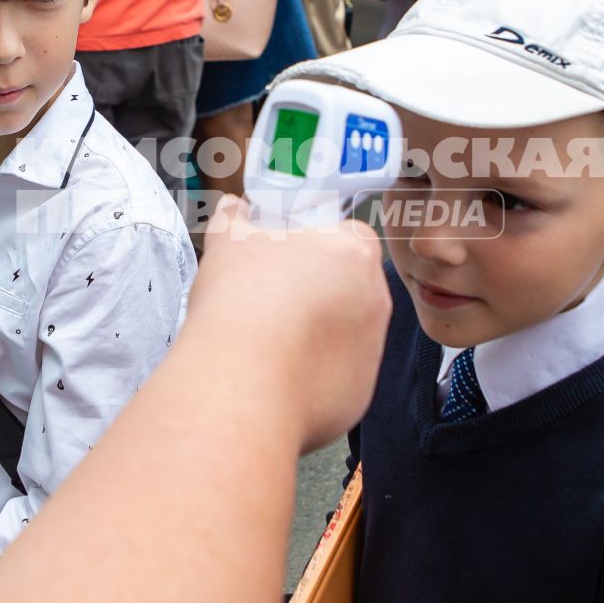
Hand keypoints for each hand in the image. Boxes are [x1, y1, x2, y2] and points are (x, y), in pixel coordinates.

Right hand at [189, 196, 387, 452]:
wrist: (240, 385)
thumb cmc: (240, 305)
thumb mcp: (227, 243)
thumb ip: (234, 219)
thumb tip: (231, 208)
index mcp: (354, 254)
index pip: (351, 236)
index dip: (319, 244)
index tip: (291, 256)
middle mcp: (376, 301)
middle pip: (353, 286)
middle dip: (320, 291)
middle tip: (277, 298)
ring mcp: (372, 351)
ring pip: (349, 334)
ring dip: (319, 334)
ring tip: (273, 341)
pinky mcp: (360, 394)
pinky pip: (340, 377)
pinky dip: (316, 375)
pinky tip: (280, 373)